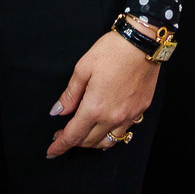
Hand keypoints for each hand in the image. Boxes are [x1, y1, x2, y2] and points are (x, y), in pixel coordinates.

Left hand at [46, 31, 159, 157]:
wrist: (144, 41)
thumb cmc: (113, 50)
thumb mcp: (83, 68)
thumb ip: (70, 94)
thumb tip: (58, 111)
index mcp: (94, 107)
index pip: (73, 136)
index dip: (59, 146)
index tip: (50, 151)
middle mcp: (112, 117)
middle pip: (89, 141)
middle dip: (73, 142)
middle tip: (62, 135)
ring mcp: (129, 115)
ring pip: (107, 142)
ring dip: (92, 142)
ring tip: (84, 135)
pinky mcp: (141, 109)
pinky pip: (124, 131)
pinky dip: (111, 135)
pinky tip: (106, 129)